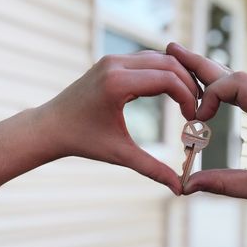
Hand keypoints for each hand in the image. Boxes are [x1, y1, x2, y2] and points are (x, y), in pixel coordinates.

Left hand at [39, 51, 199, 194]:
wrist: (50, 126)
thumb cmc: (82, 141)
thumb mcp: (119, 154)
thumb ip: (152, 169)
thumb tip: (179, 188)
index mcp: (118, 83)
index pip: (168, 79)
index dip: (188, 97)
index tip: (193, 117)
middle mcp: (116, 64)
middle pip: (168, 63)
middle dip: (188, 84)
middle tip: (196, 108)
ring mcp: (113, 59)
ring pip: (159, 58)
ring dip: (178, 76)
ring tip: (188, 100)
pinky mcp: (112, 61)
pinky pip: (147, 59)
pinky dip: (164, 72)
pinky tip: (171, 91)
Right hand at [167, 43, 246, 210]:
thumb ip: (225, 184)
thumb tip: (188, 186)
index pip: (238, 83)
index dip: (212, 94)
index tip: (198, 118)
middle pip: (236, 74)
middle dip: (201, 64)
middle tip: (172, 49)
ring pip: (241, 79)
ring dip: (212, 76)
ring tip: (183, 64)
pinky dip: (225, 88)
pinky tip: (209, 87)